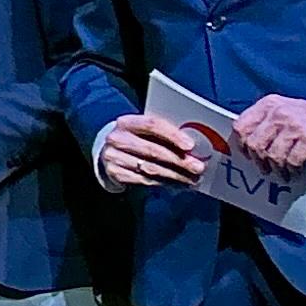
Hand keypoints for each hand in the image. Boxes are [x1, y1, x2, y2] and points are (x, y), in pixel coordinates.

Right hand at [95, 113, 215, 189]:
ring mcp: (113, 157)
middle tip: (198, 167)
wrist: (107, 152)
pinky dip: (164, 183)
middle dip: (179, 160)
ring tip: (191, 178)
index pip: (152, 125)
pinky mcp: (115, 173)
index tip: (190, 146)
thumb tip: (193, 147)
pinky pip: (144, 180)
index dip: (173, 135)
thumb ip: (163, 134)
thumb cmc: (134, 139)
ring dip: (175, 175)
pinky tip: (177, 184)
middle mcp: (117, 138)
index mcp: (127, 122)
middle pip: (153, 150)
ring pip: (150, 168)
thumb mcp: (144, 131)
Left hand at [234, 93, 305, 168]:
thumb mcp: (287, 110)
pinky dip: (291, 170)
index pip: (241, 126)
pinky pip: (291, 161)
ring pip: (271, 154)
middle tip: (264, 168)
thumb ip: (267, 121)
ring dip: (276, 168)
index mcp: (270, 104)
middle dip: (258, 160)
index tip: (247, 155)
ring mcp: (295, 126)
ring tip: (282, 173)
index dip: (241, 144)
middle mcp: (280, 112)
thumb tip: (246, 143)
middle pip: (254, 143)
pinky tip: (295, 171)